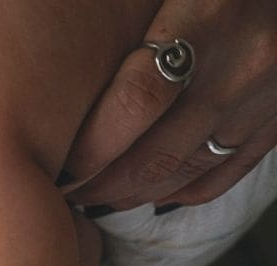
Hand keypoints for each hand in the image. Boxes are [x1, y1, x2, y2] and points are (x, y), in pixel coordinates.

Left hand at [61, 0, 276, 212]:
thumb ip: (128, 26)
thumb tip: (67, 72)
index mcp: (208, 18)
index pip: (136, 100)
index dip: (91, 145)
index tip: (59, 164)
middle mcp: (242, 66)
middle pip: (159, 151)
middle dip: (103, 183)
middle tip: (66, 192)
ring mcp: (267, 98)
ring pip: (189, 169)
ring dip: (135, 192)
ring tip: (96, 196)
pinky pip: (230, 171)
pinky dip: (184, 190)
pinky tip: (152, 192)